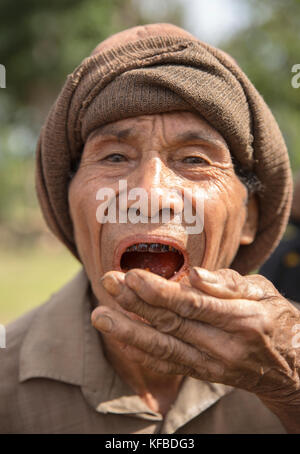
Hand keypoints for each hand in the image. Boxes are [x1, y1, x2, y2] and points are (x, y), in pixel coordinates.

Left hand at [91, 267, 299, 428]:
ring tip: (100, 316)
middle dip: (135, 303)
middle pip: (172, 324)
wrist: (290, 367)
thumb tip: (196, 275)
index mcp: (242, 320)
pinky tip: (121, 336)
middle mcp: (224, 346)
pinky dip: (143, 350)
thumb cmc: (276, 318)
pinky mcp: (204, 374)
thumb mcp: (263, 291)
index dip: (160, 292)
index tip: (132, 276)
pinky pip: (169, 363)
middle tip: (108, 282)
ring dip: (129, 331)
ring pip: (164, 348)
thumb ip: (229, 283)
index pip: (193, 305)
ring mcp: (213, 365)